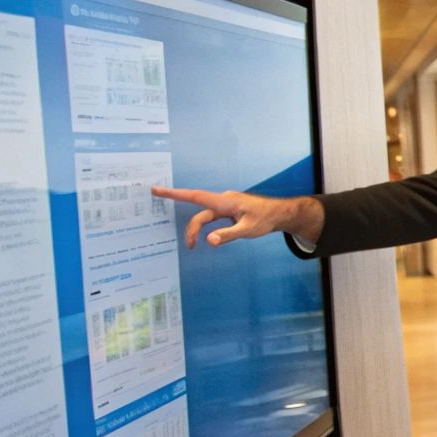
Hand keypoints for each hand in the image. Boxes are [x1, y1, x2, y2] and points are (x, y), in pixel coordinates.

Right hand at [153, 186, 322, 248]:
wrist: (279, 214)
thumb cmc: (266, 219)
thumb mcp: (248, 230)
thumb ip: (228, 235)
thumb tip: (209, 241)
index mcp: (225, 202)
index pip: (195, 197)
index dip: (174, 194)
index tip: (156, 190)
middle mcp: (222, 201)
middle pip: (200, 215)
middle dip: (191, 229)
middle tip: (189, 246)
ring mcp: (225, 205)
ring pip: (205, 217)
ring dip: (197, 229)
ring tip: (192, 244)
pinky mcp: (228, 211)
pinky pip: (211, 217)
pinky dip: (204, 225)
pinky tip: (203, 235)